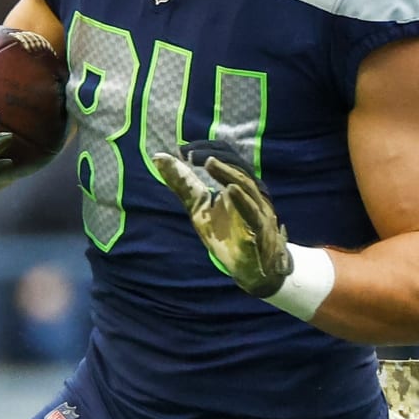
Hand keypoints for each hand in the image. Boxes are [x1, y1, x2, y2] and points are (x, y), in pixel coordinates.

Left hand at [152, 140, 292, 296]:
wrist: (250, 270)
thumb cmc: (226, 236)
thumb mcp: (198, 208)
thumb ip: (183, 184)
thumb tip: (159, 158)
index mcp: (237, 183)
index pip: (226, 156)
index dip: (205, 148)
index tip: (181, 149)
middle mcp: (250, 192)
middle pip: (237, 164)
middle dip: (213, 155)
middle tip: (189, 154)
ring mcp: (257, 209)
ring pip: (246, 184)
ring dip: (227, 172)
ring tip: (208, 161)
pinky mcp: (259, 230)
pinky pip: (253, 212)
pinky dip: (242, 200)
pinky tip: (230, 189)